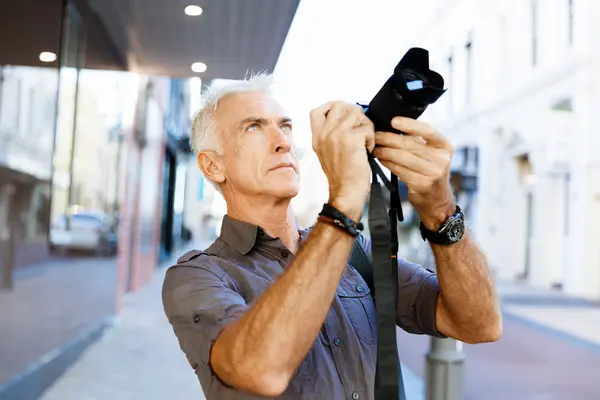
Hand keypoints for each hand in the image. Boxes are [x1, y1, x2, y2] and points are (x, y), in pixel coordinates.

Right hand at [310, 101, 374, 220]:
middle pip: (339, 105)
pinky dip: (371, 138)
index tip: (343, 116)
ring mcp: (336, 134)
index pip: (316, 110)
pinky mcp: (350, 138)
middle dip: (354, 113)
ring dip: (365, 126)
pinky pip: (367, 127)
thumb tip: (347, 119)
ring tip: (364, 141)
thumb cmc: (342, 176)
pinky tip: (367, 150)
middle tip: (359, 128)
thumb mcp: (327, 153)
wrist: (346, 192)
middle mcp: (324, 133)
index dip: (332, 107)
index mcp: (316, 137)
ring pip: (356, 113)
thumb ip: (331, 135)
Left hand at [372, 117, 455, 229]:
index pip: (427, 130)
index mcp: (444, 146)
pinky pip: (400, 170)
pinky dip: (388, 164)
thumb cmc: (430, 172)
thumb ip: (418, 141)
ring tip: (375, 148)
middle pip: (410, 144)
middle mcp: (441, 158)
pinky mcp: (422, 184)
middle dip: (389, 138)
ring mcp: (433, 172)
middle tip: (376, 136)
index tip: (393, 121)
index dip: (409, 124)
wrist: (438, 201)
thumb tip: (392, 126)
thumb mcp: (431, 154)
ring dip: (385, 151)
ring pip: (403, 157)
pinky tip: (381, 160)